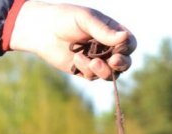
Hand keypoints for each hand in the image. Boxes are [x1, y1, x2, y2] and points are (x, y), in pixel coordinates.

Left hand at [9, 2, 135, 79]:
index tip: (118, 49)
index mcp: (111, 31)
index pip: (129, 43)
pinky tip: (76, 58)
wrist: (41, 31)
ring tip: (92, 62)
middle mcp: (107, 47)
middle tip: (113, 61)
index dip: (127, 49)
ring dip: (102, 70)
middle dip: (120, 64)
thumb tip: (125, 38)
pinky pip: (93, 76)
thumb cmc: (64, 19)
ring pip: (110, 74)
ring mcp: (98, 60)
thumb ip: (104, 31)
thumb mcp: (85, 20)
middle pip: (124, 63)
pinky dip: (86, 69)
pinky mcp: (86, 71)